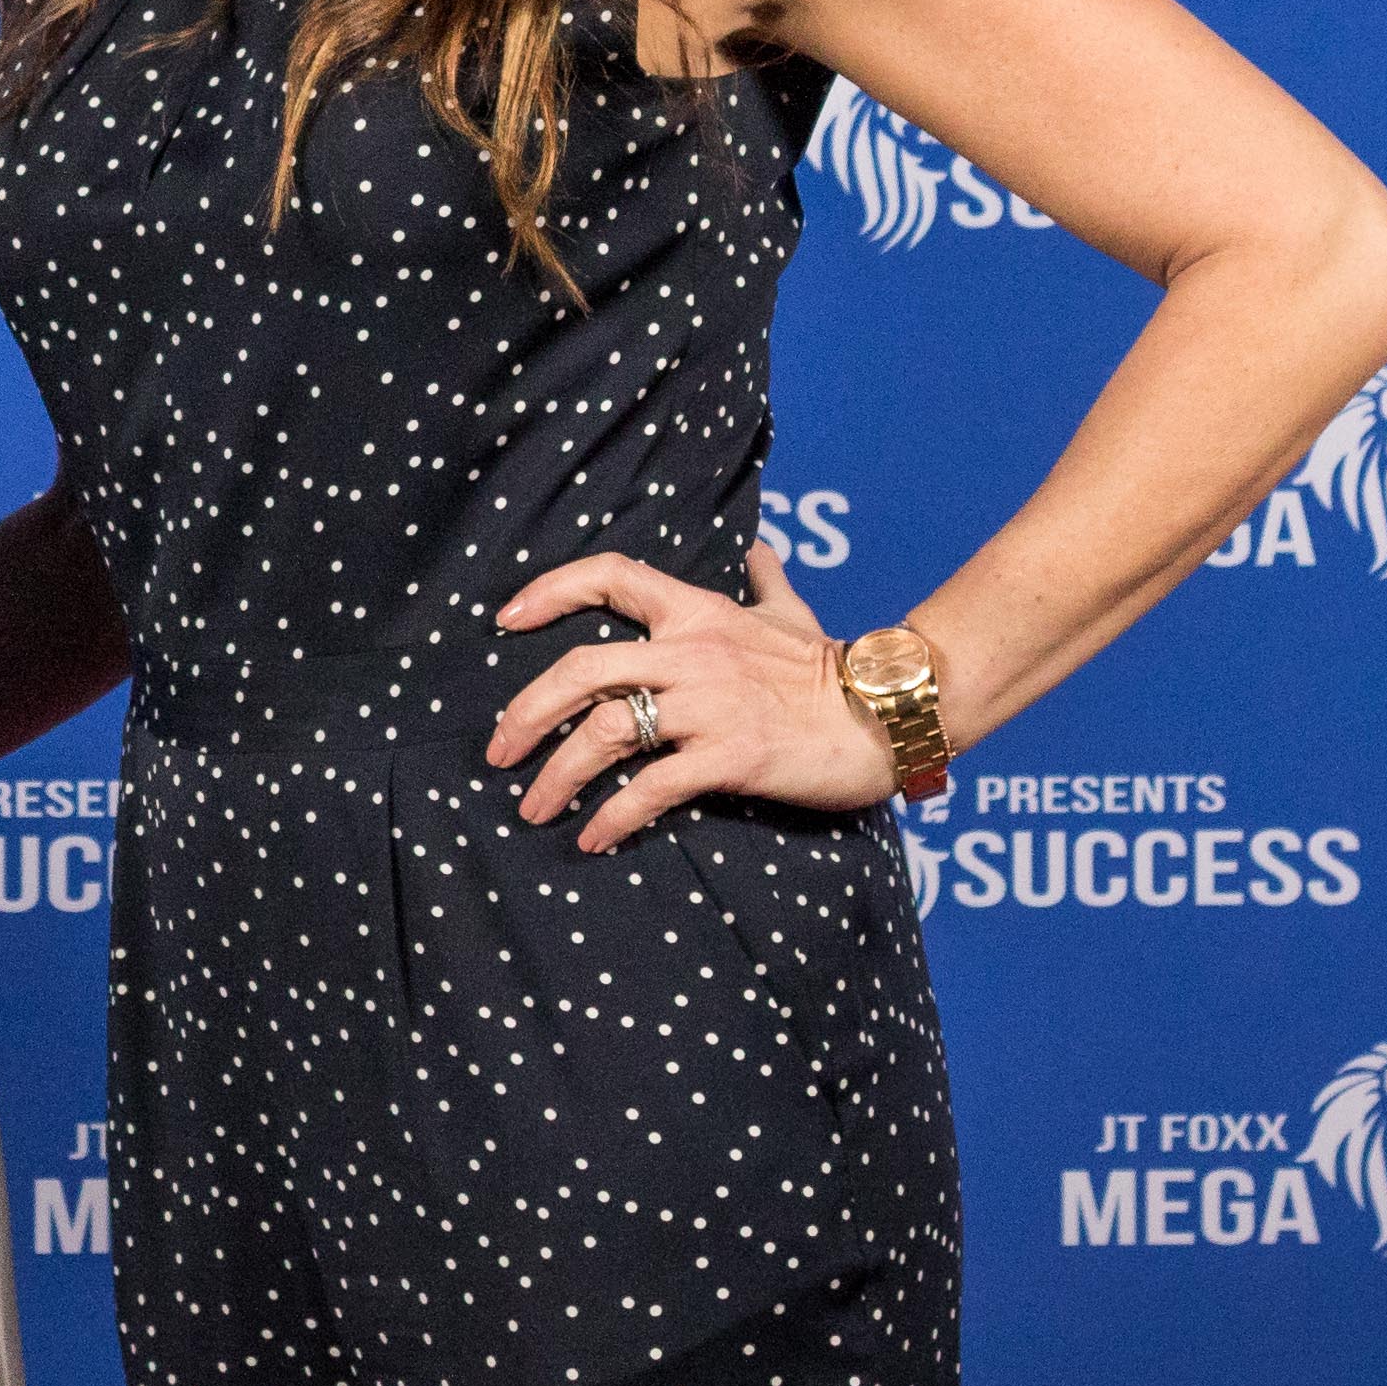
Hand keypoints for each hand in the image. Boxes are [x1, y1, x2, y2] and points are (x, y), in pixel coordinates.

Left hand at [487, 544, 903, 850]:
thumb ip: (765, 580)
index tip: (505, 619)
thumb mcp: (792, 613)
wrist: (889, 714)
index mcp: (697, 610)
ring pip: (604, 733)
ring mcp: (709, 706)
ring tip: (533, 810)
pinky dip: (613, 817)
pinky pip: (652, 788)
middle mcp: (692, 652)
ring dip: (557, 776)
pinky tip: (592, 839)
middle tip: (498, 752)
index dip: (549, 590)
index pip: (609, 576)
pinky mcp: (730, 757)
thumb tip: (759, 547)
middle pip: (581, 670)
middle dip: (526, 713)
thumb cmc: (833, 668)